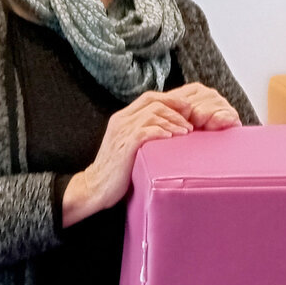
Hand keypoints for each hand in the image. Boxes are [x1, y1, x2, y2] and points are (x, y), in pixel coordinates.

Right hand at [62, 84, 240, 225]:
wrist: (95, 187)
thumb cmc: (117, 169)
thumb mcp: (130, 144)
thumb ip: (144, 131)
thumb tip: (170, 127)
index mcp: (122, 117)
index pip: (149, 97)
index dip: (171, 99)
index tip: (187, 108)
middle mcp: (121, 120)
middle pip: (153, 102)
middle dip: (176, 109)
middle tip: (190, 122)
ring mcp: (122, 132)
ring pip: (153, 114)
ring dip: (173, 121)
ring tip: (186, 132)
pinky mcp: (125, 145)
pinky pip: (147, 130)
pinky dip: (163, 132)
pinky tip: (172, 138)